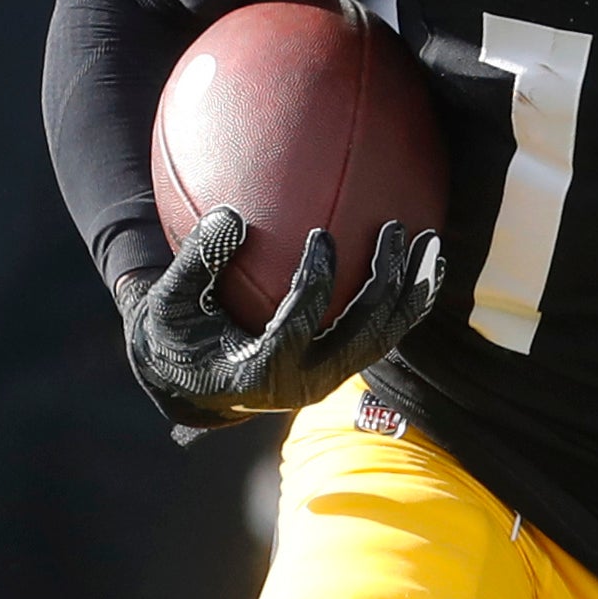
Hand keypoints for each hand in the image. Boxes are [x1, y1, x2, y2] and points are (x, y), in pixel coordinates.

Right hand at [119, 207, 442, 433]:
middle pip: (362, 334)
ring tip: (430, 240)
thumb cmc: (174, 336)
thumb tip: (230, 214)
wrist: (190, 384)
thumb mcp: (168, 303)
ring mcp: (329, 378)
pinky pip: (385, 334)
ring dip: (412, 290)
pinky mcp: (342, 367)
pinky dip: (408, 300)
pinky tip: (426, 262)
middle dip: (384, 282)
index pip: (300, 325)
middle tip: (393, 230)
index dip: (316, 280)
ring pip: (385, 337)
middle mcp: (305, 384)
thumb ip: (196, 262)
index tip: (323, 234)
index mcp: (261, 373)